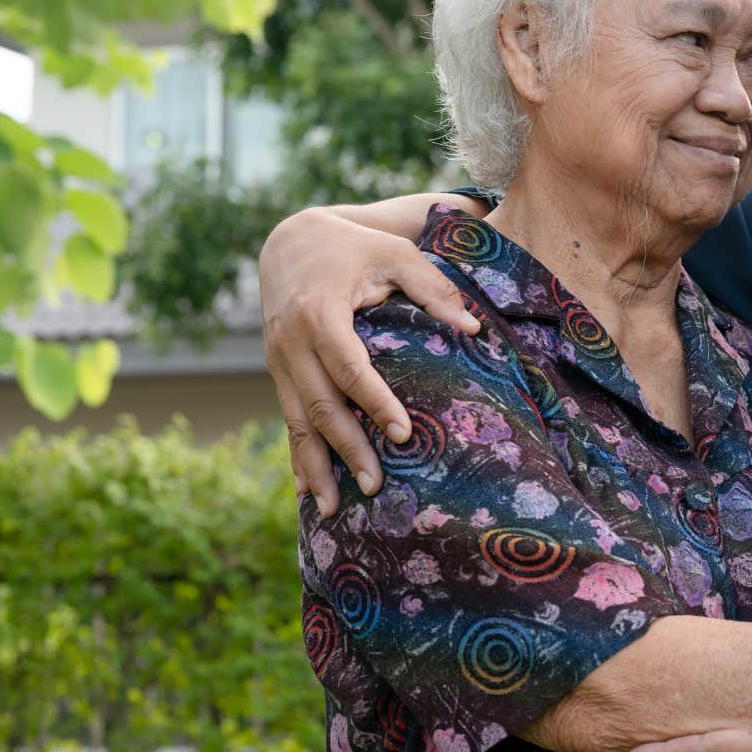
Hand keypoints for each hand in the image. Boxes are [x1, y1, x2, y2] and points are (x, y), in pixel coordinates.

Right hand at [260, 206, 478, 515]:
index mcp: (320, 314)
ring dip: (315, 467)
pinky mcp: (277, 371)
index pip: (349, 368)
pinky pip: (287, 419)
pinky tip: (306, 491)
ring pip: (296, 422)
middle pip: (320, 405)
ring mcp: (278, 360)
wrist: (290, 241)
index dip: (375, 403)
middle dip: (347, 449)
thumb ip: (433, 288)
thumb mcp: (395, 254)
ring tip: (333, 510)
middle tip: (375, 487)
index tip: (402, 435)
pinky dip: (296, 456)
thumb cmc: (354, 247)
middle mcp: (291, 343)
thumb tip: (474, 329)